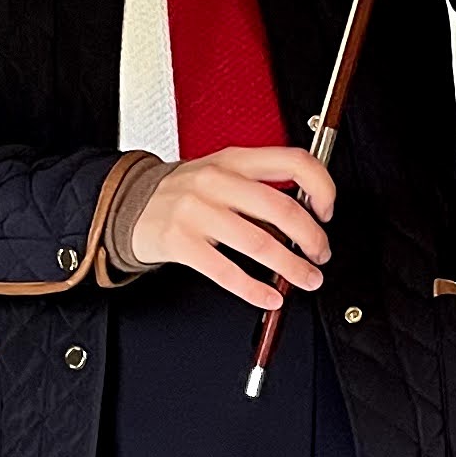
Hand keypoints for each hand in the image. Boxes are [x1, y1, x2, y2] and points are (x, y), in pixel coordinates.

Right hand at [126, 146, 335, 312]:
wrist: (129, 204)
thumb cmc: (183, 192)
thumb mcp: (221, 174)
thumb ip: (259, 189)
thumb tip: (304, 221)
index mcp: (235, 159)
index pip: (294, 161)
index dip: (321, 188)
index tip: (326, 211)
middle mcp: (217, 180)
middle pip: (282, 208)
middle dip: (312, 238)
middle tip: (321, 255)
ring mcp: (196, 211)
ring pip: (259, 243)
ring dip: (291, 267)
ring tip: (306, 279)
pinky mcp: (180, 242)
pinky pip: (226, 271)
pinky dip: (254, 289)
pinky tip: (269, 297)